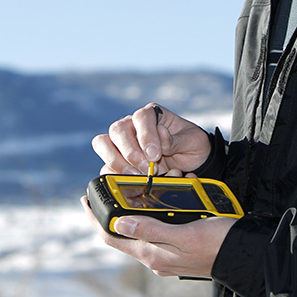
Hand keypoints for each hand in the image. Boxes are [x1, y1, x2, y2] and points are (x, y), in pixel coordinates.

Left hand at [81, 196, 234, 277]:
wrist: (244, 255)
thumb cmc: (217, 244)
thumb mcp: (183, 234)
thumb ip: (150, 229)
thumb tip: (118, 221)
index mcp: (152, 254)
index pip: (112, 236)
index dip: (95, 218)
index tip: (84, 199)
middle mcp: (155, 257)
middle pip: (121, 234)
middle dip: (111, 212)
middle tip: (104, 190)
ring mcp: (166, 254)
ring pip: (138, 229)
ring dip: (130, 211)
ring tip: (126, 191)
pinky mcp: (177, 248)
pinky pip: (155, 229)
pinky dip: (149, 214)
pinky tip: (154, 201)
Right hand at [91, 103, 210, 176]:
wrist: (191, 163)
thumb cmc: (191, 147)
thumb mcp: (193, 141)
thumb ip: (177, 139)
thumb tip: (160, 133)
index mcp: (152, 115)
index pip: (141, 117)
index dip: (146, 136)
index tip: (155, 155)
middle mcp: (132, 125)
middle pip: (118, 129)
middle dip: (131, 152)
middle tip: (147, 169)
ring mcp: (121, 142)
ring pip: (103, 143)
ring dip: (118, 162)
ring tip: (136, 176)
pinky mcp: (116, 160)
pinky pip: (105, 164)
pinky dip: (114, 174)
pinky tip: (128, 181)